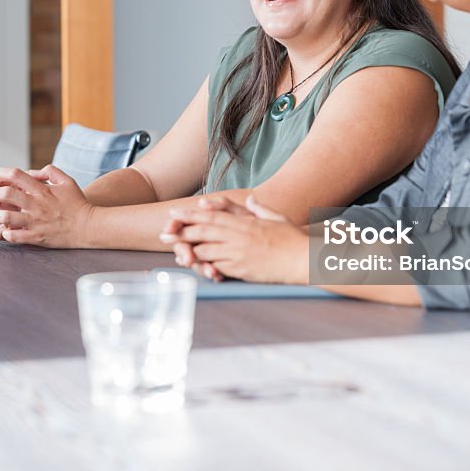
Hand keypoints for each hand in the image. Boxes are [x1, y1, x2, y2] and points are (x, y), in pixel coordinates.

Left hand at [0, 165, 93, 246]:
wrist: (89, 226)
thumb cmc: (78, 204)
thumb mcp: (67, 181)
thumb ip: (50, 172)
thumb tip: (32, 172)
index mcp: (43, 190)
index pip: (16, 176)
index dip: (2, 175)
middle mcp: (36, 205)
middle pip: (6, 195)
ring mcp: (35, 222)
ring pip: (6, 217)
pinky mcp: (36, 237)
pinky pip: (13, 236)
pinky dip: (4, 234)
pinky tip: (4, 231)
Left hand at [164, 195, 308, 283]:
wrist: (304, 260)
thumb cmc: (294, 239)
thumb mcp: (277, 218)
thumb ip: (260, 209)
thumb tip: (252, 199)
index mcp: (245, 222)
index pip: (212, 215)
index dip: (191, 214)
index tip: (175, 213)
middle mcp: (239, 236)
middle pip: (204, 231)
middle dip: (181, 232)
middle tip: (164, 234)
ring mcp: (240, 254)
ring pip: (207, 250)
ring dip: (189, 251)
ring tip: (175, 251)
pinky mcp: (242, 270)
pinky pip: (218, 267)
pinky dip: (205, 267)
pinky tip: (195, 267)